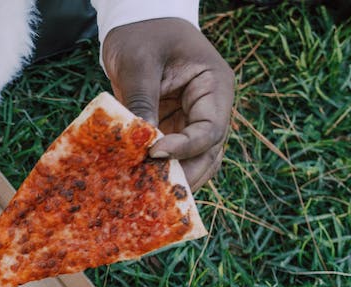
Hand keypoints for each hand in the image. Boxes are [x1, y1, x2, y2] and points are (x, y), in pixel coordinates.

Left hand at [102, 18, 234, 189]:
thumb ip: (142, 101)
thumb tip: (142, 143)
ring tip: (147, 197)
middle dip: (184, 176)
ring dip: (173, 180)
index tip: (154, 154)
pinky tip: (138, 186)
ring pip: (194, 162)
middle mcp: (209, 109)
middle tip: (155, 196)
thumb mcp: (139, 64)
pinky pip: (172, 159)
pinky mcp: (172, 130)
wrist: (136, 25)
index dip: (185, 147)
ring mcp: (191, 122)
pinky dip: (158, 172)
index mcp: (214, 87)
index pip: (209, 129)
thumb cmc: (142, 35)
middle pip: (208, 155)